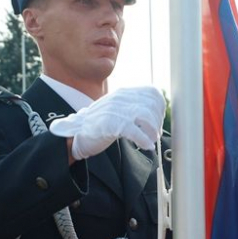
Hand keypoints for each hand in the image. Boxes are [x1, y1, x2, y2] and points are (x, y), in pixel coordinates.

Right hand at [50, 87, 165, 159]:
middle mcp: (121, 98)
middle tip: (154, 134)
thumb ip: (134, 107)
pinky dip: (145, 140)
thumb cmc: (101, 124)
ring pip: (146, 116)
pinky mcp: (111, 124)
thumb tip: (157, 114)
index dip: (160, 108)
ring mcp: (115, 110)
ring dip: (153, 131)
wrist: (77, 133)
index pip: (152, 92)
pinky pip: (135, 131)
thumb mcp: (118, 109)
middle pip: (152, 105)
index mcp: (124, 93)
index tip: (158, 121)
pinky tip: (147, 146)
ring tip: (151, 140)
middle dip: (157, 122)